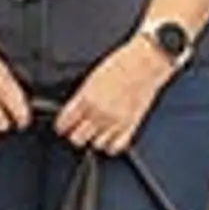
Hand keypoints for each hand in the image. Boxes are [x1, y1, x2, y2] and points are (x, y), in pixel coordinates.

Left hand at [56, 37, 173, 154]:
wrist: (146, 62)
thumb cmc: (122, 63)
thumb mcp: (92, 77)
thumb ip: (81, 97)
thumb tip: (72, 111)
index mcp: (87, 98)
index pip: (65, 122)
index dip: (61, 126)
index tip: (62, 126)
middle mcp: (100, 112)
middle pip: (77, 139)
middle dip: (75, 134)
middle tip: (78, 129)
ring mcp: (116, 121)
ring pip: (95, 145)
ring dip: (94, 139)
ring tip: (96, 131)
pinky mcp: (131, 126)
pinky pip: (116, 147)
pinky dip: (111, 145)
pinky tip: (109, 138)